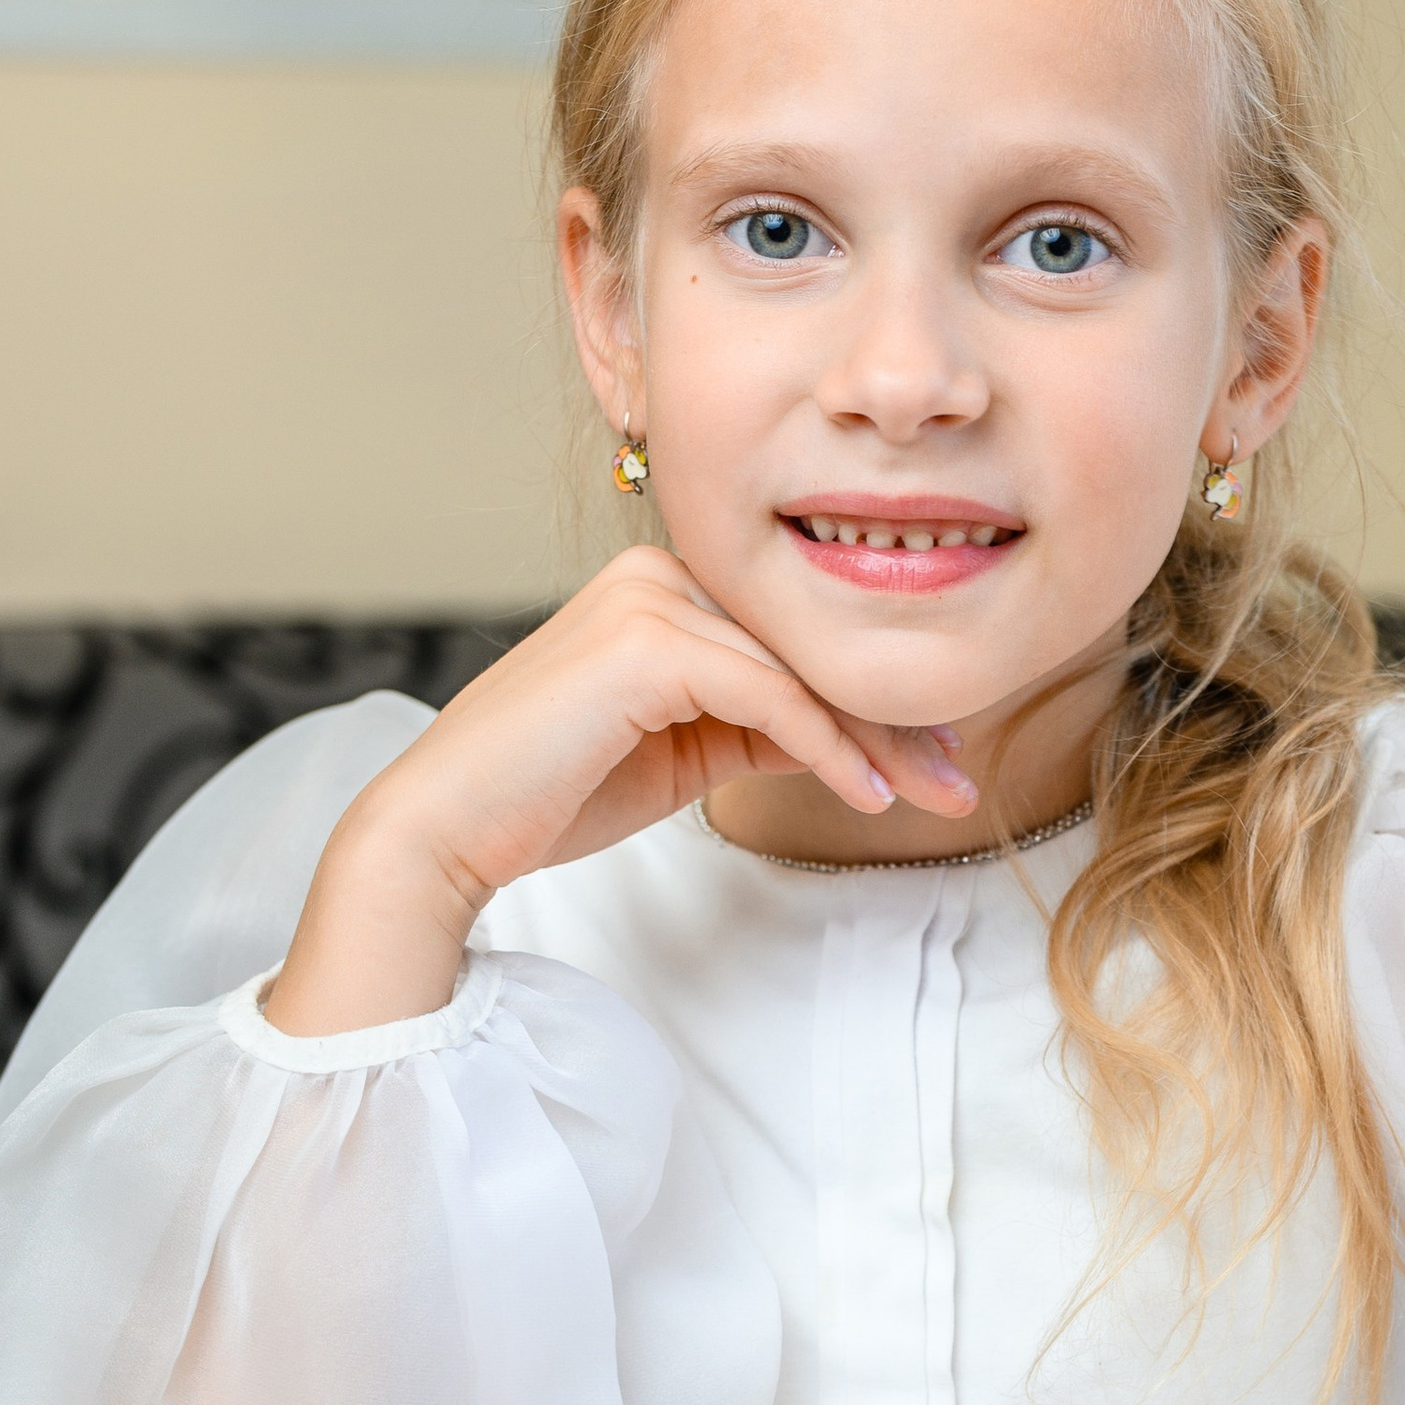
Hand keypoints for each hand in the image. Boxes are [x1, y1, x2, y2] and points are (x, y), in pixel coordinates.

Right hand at [266, 549, 974, 1033]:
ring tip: (936, 796)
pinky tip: (868, 795)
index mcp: (665, 585)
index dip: (873, 699)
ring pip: (800, 670)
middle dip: (893, 718)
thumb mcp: (686, 754)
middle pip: (807, 646)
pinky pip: (769, 696)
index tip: (938, 758)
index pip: (793, 640)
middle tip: (959, 779)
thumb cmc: (550, 796)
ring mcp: (651, 600)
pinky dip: (828, 748)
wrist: (445, 831)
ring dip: (877, 739)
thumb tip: (855, 736)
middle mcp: (660, 573)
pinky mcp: (647, 643)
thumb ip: (761, 725)